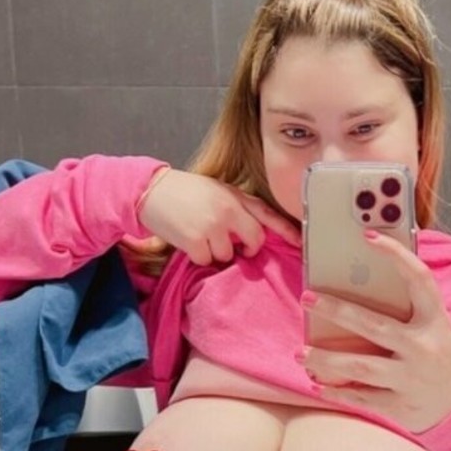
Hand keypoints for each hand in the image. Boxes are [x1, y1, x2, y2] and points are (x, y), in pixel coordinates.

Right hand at [137, 168, 300, 266]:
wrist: (151, 190)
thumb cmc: (185, 191)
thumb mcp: (217, 191)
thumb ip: (238, 207)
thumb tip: (256, 233)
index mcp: (235, 196)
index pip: (268, 214)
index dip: (286, 230)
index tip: (299, 243)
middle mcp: (228, 210)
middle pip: (254, 240)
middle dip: (246, 248)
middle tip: (234, 246)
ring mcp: (212, 226)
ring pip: (228, 255)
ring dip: (216, 252)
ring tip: (201, 235)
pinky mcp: (195, 240)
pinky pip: (207, 260)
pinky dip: (198, 256)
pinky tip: (188, 240)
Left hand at [297, 232, 450, 433]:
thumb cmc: (440, 353)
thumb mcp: (435, 326)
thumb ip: (407, 307)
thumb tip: (357, 283)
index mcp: (435, 320)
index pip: (419, 279)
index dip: (396, 254)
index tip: (368, 236)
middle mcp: (423, 348)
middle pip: (374, 325)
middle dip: (336, 310)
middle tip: (307, 298)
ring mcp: (411, 378)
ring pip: (360, 367)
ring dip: (325, 360)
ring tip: (301, 352)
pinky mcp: (400, 405)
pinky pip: (361, 398)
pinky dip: (336, 392)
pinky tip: (317, 384)